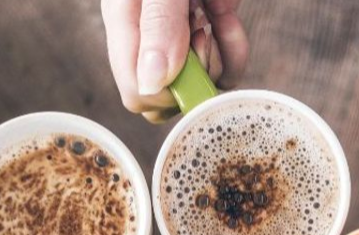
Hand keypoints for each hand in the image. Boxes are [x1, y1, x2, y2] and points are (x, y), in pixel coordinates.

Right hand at [102, 0, 248, 121]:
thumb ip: (158, 25)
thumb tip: (151, 85)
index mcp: (124, 24)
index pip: (137, 94)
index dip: (171, 92)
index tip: (188, 57)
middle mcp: (149, 36)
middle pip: (170, 96)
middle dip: (197, 74)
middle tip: (200, 29)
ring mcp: (179, 35)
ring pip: (203, 84)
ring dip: (218, 56)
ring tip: (212, 14)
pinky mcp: (209, 29)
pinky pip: (225, 64)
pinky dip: (234, 46)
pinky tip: (226, 15)